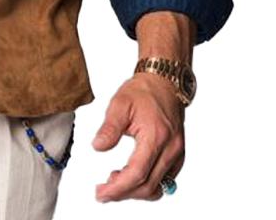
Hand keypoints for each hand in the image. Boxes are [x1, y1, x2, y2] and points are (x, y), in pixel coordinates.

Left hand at [91, 72, 185, 201]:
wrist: (164, 82)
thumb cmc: (143, 91)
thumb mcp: (120, 103)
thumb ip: (109, 127)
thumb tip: (97, 147)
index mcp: (156, 136)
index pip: (137, 172)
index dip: (118, 188)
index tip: (101, 193)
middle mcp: (170, 148)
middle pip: (148, 186)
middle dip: (123, 193)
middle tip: (102, 192)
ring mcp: (177, 153)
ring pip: (159, 187)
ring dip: (136, 191)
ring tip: (115, 181)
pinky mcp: (178, 155)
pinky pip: (165, 179)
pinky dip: (148, 184)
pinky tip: (131, 175)